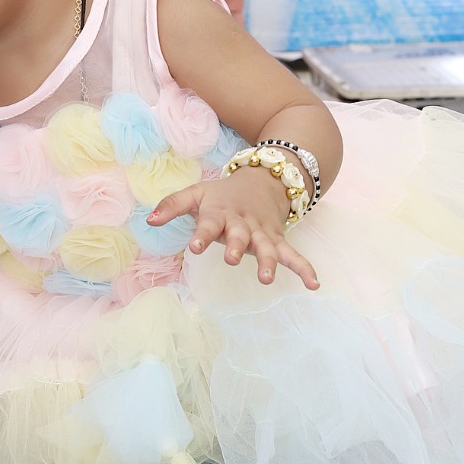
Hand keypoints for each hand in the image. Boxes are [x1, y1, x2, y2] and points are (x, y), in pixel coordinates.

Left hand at [148, 171, 319, 289]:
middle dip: (236, 247)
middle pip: (240, 235)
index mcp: (220, 213)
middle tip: (231, 259)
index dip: (201, 235)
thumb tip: (149, 221)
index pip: (207, 224)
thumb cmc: (223, 194)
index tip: (193, 247)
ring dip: (268, 262)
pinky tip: (314, 284)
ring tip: (267, 279)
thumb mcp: (197, 193)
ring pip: (267, 247)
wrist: (264, 179)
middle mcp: (242, 223)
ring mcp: (262, 232)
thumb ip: (172, 206)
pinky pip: (292, 254)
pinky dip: (304, 268)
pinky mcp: (277, 240)